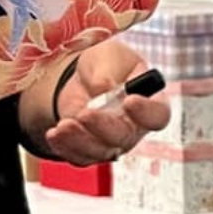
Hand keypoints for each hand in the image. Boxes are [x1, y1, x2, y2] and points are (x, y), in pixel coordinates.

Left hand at [28, 35, 166, 163]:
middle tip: (85, 113)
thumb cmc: (104, 66)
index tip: (130, 101)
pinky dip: (65, 147)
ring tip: (64, 124)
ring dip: (80, 140)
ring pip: (101, 151)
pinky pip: (80, 157)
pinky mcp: (90, 151)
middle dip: (104, 127)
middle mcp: (134, 127)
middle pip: (126, 137)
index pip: (157, 115)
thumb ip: (109, 70)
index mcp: (149, 102)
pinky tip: (55, 133)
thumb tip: (103, 88)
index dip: (146, 112)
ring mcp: (112, 143)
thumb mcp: (109, 56)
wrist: (79, 79)